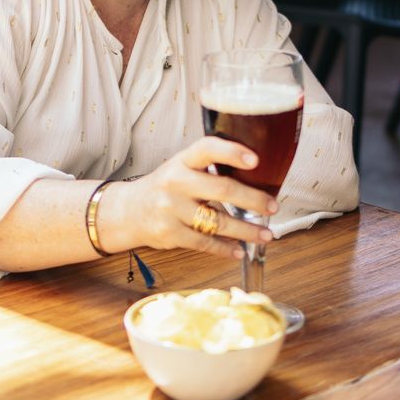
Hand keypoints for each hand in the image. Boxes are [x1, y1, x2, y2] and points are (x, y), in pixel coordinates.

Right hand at [99, 136, 277, 260]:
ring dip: (246, 230)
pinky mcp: (170, 233)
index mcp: (182, 161)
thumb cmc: (164, 187)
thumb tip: (255, 177)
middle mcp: (175, 182)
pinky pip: (205, 243)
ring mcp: (171, 209)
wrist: (127, 211)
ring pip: (218, 222)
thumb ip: (209, 169)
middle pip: (221, 189)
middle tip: (273, 206)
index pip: (207, 149)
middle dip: (253, 199)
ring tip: (266, 234)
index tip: (255, 160)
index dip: (232, 152)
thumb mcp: (181, 168)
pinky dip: (226, 248)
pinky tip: (240, 250)